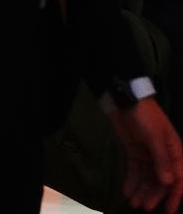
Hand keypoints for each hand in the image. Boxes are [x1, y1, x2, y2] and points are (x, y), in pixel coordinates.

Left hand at [109, 97, 182, 212]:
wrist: (125, 100)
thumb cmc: (145, 116)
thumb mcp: (155, 137)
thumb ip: (161, 160)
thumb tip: (169, 182)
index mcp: (175, 153)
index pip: (178, 179)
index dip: (174, 196)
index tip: (168, 210)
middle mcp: (164, 157)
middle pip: (161, 181)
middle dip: (153, 195)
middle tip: (143, 207)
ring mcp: (149, 155)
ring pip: (148, 178)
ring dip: (142, 190)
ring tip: (133, 202)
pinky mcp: (135, 152)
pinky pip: (135, 170)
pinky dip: (132, 181)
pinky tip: (127, 191)